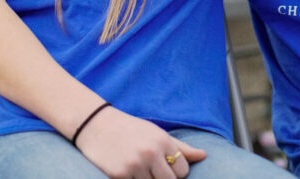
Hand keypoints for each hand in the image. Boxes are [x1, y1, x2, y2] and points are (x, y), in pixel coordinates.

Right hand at [75, 105, 205, 177]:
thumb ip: (181, 147)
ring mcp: (136, 165)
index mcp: (163, 141)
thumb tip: (204, 155)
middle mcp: (151, 153)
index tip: (164, 167)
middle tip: (152, 170)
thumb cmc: (129, 129)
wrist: (95, 125)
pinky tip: (126, 171)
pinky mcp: (120, 175)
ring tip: (138, 168)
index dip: (175, 172)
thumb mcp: (156, 133)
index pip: (183, 170)